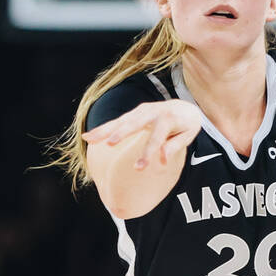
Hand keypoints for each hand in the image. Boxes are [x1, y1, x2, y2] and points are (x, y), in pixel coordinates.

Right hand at [82, 99, 202, 169]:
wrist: (184, 107)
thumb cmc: (186, 125)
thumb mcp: (188, 135)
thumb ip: (176, 145)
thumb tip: (162, 159)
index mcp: (168, 119)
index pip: (157, 138)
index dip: (148, 153)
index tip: (139, 168)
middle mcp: (152, 112)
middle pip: (134, 124)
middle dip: (121, 133)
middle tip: (109, 144)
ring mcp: (141, 110)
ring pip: (120, 120)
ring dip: (104, 129)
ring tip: (88, 138)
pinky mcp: (134, 112)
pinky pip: (117, 121)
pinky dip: (104, 127)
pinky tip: (89, 136)